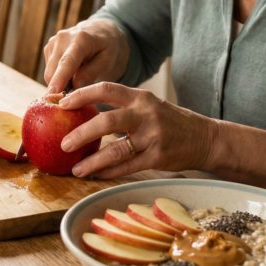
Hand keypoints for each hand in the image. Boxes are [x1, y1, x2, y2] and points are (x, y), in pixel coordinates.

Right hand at [43, 19, 128, 93]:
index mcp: (81, 39)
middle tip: (76, 97)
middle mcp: (62, 38)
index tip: (53, 94)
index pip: (67, 62)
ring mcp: (52, 42)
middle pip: (53, 71)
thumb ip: (92, 73)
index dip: (59, 79)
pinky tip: (71, 72)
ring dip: (60, 82)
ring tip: (77, 79)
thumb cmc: (106, 47)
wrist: (98, 30)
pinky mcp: (48, 48)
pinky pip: (49, 70)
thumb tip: (75, 86)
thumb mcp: (107, 60)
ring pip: (49, 73)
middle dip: (60, 88)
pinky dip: (58, 76)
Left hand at [58, 82, 216, 178]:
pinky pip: (128, 166)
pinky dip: (110, 172)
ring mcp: (153, 136)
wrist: (204, 138)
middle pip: (107, 121)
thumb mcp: (149, 105)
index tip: (61, 103)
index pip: (106, 89)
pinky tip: (96, 176)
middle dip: (82, 133)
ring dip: (93, 161)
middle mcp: (146, 114)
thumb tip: (83, 113)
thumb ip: (122, 107)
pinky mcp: (158, 157)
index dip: (81, 94)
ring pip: (116, 149)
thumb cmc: (169, 121)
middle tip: (64, 143)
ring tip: (76, 169)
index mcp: (140, 97)